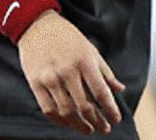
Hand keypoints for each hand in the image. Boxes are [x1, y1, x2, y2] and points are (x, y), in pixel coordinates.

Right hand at [18, 10, 124, 134]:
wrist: (38, 26)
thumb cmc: (68, 37)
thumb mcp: (91, 50)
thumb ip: (105, 72)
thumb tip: (120, 89)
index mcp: (85, 62)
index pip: (101, 92)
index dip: (110, 109)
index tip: (116, 120)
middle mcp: (68, 71)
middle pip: (84, 105)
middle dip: (97, 121)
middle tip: (104, 129)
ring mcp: (50, 78)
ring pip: (66, 111)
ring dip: (79, 124)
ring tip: (88, 129)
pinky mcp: (35, 83)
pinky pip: (48, 109)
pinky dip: (59, 120)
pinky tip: (68, 124)